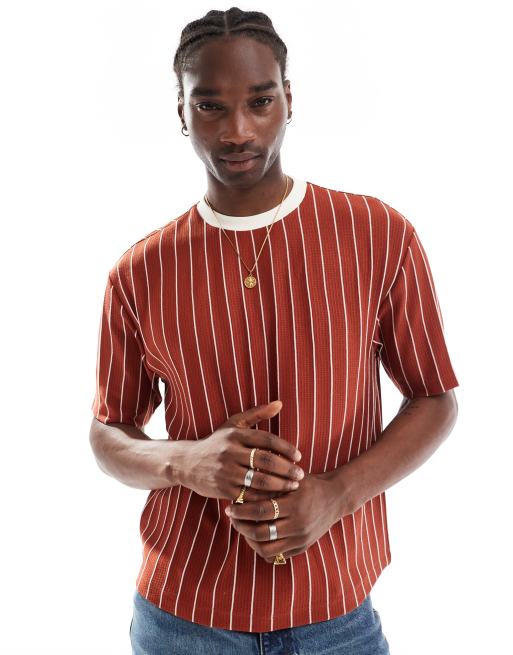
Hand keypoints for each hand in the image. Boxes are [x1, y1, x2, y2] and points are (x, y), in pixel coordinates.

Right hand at [177, 400, 303, 501]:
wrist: (187, 463)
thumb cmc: (216, 443)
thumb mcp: (233, 424)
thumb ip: (257, 414)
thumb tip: (280, 403)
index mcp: (236, 434)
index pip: (267, 440)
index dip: (286, 448)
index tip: (299, 456)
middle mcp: (230, 451)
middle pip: (266, 461)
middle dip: (287, 469)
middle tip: (300, 475)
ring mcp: (226, 471)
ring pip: (259, 479)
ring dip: (280, 485)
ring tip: (292, 487)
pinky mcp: (222, 489)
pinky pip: (248, 495)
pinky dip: (264, 498)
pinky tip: (276, 498)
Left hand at [225, 470, 351, 562]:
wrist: (335, 497)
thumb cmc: (308, 483)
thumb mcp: (291, 478)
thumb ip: (270, 482)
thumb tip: (241, 483)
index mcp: (294, 505)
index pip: (260, 512)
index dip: (241, 511)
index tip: (230, 508)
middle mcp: (298, 525)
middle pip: (260, 533)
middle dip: (242, 527)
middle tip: (233, 519)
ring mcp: (301, 539)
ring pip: (266, 549)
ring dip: (250, 541)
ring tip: (243, 529)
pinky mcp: (302, 547)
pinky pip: (277, 556)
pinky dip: (263, 548)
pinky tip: (256, 537)